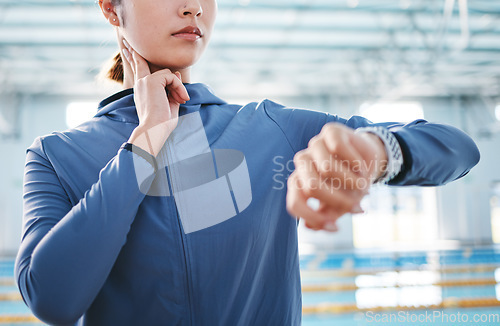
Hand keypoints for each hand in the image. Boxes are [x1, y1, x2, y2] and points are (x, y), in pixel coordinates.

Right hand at [121, 39, 189, 156]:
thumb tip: (176, 74)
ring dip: (178, 87)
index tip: (127, 49)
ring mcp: (145, 81)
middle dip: (135, 52)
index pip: (138, 71)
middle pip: (139, 62)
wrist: (154, 129)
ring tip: (181, 100)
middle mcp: (141, 83)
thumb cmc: (161, 123)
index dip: (134, 59)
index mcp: (142, 90)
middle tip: (126, 42)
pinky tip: (180, 98)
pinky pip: (171, 77)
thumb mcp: (170, 103)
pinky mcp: (152, 80)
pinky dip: (179, 87)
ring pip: (167, 74)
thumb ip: (172, 88)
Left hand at [286, 123, 387, 231]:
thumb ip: (326, 215)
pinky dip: (356, 163)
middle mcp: (302, 163)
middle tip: (358, 208)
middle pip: (312, 186)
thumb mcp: (341, 204)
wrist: (370, 160)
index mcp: (299, 182)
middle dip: (338, 201)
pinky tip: (363, 169)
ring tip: (364, 186)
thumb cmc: (351, 185)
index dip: (313, 218)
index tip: (336, 228)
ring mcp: (314, 145)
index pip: (294, 202)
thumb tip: (310, 227)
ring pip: (326, 169)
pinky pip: (339, 148)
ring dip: (351, 183)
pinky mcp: (329, 131)